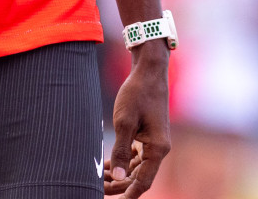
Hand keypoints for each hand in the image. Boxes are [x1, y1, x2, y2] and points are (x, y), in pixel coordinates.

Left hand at [103, 48, 169, 196]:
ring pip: (137, 168)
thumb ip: (121, 150)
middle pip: (139, 177)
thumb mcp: (124, 122)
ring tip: (100, 177)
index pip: (143, 182)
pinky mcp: (149, 135)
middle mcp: (159, 149)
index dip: (129, 194)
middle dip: (119, 185)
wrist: (149, 71)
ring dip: (120, 174)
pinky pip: (137, 156)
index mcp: (157, 149)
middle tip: (98, 188)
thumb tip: (120, 177)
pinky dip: (124, 161)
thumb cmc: (137, 93)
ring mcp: (155, 142)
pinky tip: (108, 164)